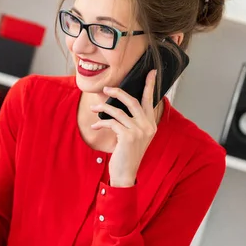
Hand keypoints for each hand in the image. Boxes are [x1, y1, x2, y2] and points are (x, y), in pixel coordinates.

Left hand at [90, 70, 157, 186]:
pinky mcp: (128, 136)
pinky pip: (111, 123)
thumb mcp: (134, 137)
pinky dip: (101, 123)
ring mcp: (139, 131)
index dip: (150, 85)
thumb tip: (119, 107)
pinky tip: (94, 126)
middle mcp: (147, 126)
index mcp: (151, 124)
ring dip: (104, 108)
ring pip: (119, 111)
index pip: (151, 101)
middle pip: (133, 101)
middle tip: (107, 88)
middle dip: (119, 92)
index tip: (151, 72)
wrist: (126, 173)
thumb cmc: (127, 154)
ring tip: (94, 107)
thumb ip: (132, 122)